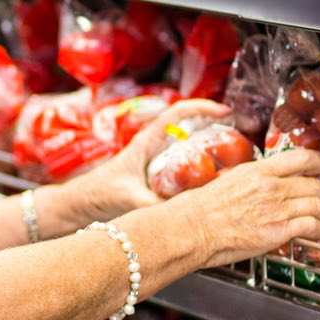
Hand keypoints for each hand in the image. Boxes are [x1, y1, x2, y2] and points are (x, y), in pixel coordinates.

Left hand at [62, 98, 232, 217]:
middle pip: (190, 128)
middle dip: (217, 129)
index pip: (178, 112)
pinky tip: (215, 183)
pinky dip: (202, 171)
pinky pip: (186, 168)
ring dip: (212, 150)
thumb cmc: (96, 195)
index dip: (203, 107)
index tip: (224, 111)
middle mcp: (154, 147)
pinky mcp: (157, 177)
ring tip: (236, 159)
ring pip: (190, 148)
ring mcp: (156, 161)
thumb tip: (178, 212)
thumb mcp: (127, 197)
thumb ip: (151, 204)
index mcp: (147, 141)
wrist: (78, 206)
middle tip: (241, 137)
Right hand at [169, 148, 319, 268]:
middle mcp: (271, 185)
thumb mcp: (230, 183)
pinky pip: (312, 225)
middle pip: (319, 185)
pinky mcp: (277, 229)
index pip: (304, 158)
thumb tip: (268, 188)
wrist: (191, 228)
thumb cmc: (202, 210)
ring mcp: (275, 206)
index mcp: (260, 170)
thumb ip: (255, 183)